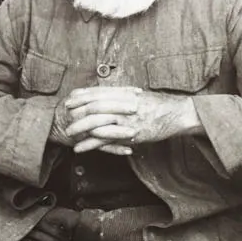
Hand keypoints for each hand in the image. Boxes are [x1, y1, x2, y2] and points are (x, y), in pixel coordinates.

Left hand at [53, 85, 201, 154]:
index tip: (70, 97)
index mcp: (125, 94)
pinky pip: (106, 140)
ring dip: (80, 128)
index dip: (83, 95)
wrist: (177, 114)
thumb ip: (124, 95)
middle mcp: (124, 105)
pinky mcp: (130, 134)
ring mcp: (127, 120)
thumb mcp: (140, 96)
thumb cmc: (160, 106)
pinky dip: (91, 144)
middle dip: (77, 110)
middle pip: (95, 106)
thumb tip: (110, 94)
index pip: (99, 92)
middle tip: (64, 114)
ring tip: (68, 133)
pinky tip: (80, 148)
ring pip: (98, 123)